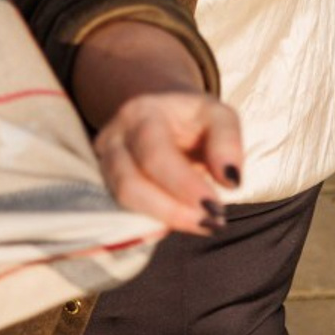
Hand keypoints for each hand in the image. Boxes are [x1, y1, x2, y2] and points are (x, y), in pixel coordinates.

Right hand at [93, 91, 243, 234]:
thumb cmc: (192, 118)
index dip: (183, 185)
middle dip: (172, 210)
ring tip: (200, 222)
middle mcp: (114, 136)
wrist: (160, 111)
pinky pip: (122, 210)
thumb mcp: (218, 115)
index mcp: (141, 113)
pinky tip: (179, 221)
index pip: (154, 154)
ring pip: (122, 200)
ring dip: (163, 219)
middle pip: (129, 183)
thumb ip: (228, 141)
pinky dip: (152, 222)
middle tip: (210, 222)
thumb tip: (230, 181)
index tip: (216, 208)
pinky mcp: (104, 181)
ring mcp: (104, 160)